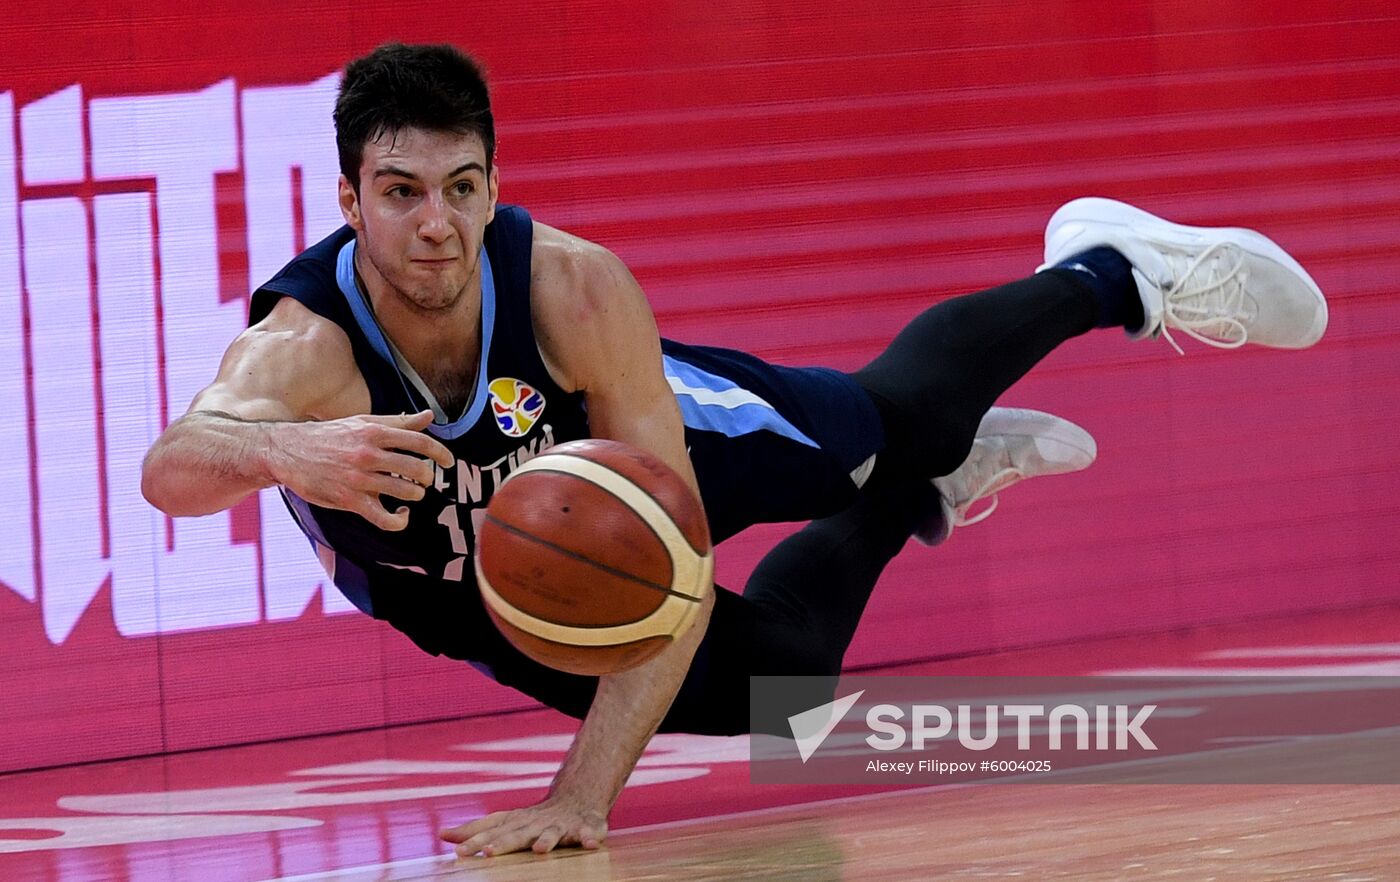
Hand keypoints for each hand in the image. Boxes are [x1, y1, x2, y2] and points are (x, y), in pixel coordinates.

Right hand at [268, 409, 453, 530]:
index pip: (420, 442)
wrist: (287, 450)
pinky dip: (400, 520)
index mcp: (374, 432)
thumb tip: (429, 416)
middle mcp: (368, 454)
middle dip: (426, 477)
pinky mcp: (349, 500)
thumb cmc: (329, 435)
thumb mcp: (362, 422)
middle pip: (417, 469)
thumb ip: (398, 422)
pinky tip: (401, 514)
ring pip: (405, 492)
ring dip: (415, 495)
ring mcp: (358, 478)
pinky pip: (384, 518)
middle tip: (423, 479)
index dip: (440, 453)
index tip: (448, 463)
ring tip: (410, 493)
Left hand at [439, 796, 607, 856]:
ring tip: (540, 850)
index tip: (458, 851)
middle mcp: (536, 823)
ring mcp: (561, 825)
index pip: (492, 829)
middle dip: (503, 844)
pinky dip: (589, 836)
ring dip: (547, 840)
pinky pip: (589, 832)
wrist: (577, 799)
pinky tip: (589, 844)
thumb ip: (476, 829)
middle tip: (487, 853)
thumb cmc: (534, 819)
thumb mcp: (506, 822)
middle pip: (517, 834)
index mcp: (516, 822)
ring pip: (553, 834)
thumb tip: (442, 834)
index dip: (476, 839)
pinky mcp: (586, 826)